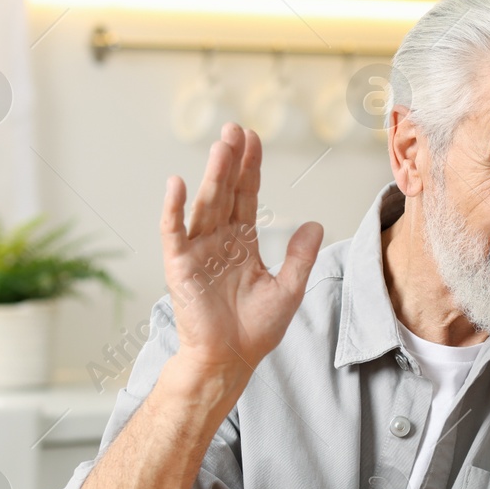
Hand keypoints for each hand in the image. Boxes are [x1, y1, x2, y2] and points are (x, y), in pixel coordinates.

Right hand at [161, 123, 322, 379]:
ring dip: (211, 175)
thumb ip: (300, 256)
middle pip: (226, 192)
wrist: (230, 359)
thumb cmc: (256, 330)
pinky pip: (174, 231)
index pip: (247, 196)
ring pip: (206, 204)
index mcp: (243, 243)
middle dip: (231, 161)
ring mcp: (197, 251)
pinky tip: (178, 183)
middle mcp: (219, 240)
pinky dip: (174, 208)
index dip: (250, 168)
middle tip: (235, 129)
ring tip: (221, 146)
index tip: (254, 139)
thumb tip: (315, 224)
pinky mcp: (179, 265)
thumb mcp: (288, 289)